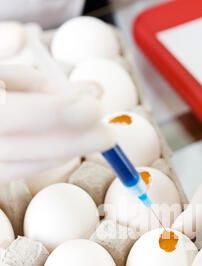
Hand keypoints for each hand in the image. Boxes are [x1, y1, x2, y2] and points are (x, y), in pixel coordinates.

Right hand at [0, 64, 113, 181]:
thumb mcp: (3, 74)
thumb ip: (42, 84)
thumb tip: (94, 93)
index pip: (10, 112)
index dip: (52, 112)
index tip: (93, 108)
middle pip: (17, 147)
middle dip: (69, 140)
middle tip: (107, 134)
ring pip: (17, 165)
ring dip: (62, 152)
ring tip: (94, 138)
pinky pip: (13, 172)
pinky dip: (44, 159)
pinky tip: (67, 147)